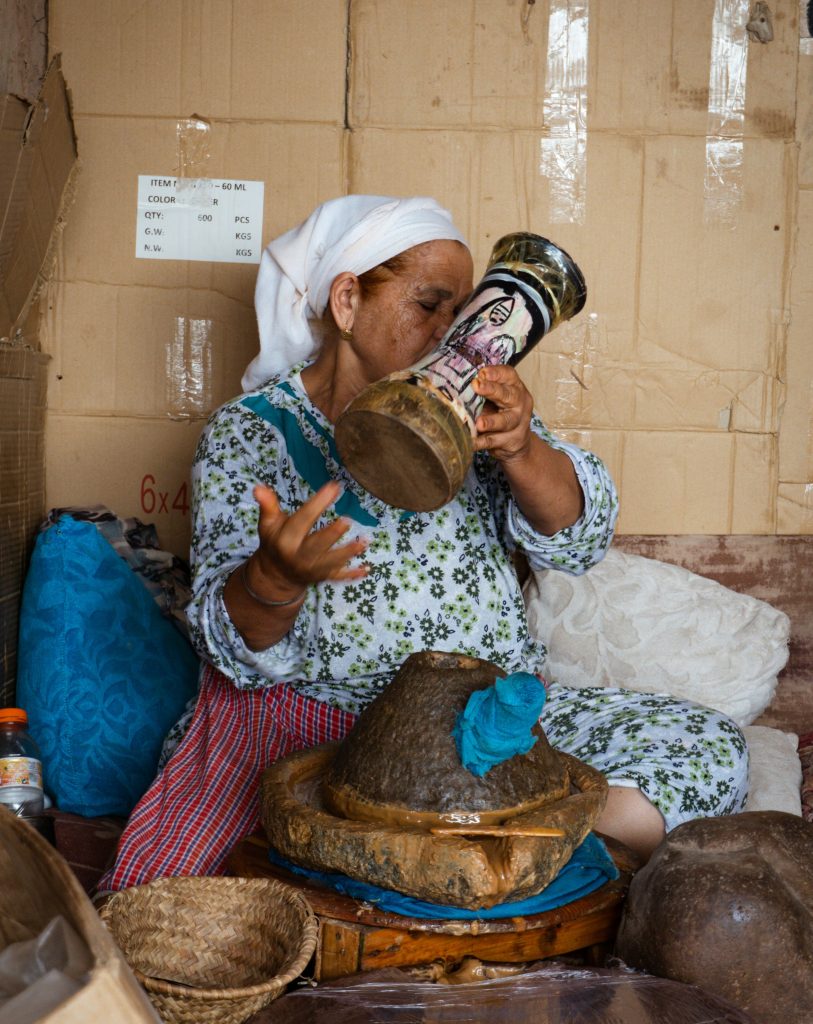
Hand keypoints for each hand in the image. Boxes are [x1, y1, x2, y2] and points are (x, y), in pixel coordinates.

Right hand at [251, 480, 367, 597]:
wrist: (275, 575)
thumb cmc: (276, 541)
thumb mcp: (268, 524)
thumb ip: (268, 506)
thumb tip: (258, 487)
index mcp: (285, 541)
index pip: (303, 520)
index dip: (318, 503)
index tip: (334, 486)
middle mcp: (298, 557)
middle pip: (316, 545)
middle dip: (331, 534)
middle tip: (348, 520)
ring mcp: (312, 569)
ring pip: (331, 562)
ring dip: (348, 553)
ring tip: (365, 541)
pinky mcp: (322, 577)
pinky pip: (338, 577)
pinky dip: (352, 575)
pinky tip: (367, 569)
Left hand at [471, 365, 533, 462]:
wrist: (517, 442)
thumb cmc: (500, 413)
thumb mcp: (494, 399)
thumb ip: (482, 391)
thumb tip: (456, 385)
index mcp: (515, 387)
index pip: (509, 375)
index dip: (496, 372)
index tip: (482, 372)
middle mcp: (519, 403)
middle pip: (508, 395)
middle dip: (492, 390)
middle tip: (477, 386)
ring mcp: (517, 423)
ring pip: (505, 421)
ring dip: (491, 421)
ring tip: (479, 423)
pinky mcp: (510, 441)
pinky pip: (493, 441)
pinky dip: (481, 442)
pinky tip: (471, 442)